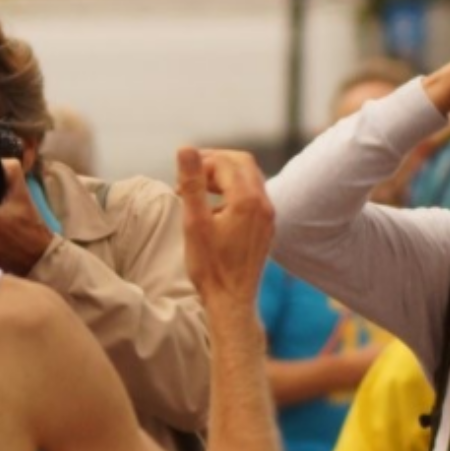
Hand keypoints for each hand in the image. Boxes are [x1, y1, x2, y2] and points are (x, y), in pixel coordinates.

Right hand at [175, 146, 273, 310]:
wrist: (232, 301)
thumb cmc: (210, 267)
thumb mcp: (194, 223)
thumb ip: (192, 183)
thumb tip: (186, 149)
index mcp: (247, 200)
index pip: (225, 161)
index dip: (201, 162)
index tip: (181, 180)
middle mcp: (264, 204)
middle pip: (242, 163)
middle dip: (215, 163)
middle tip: (190, 175)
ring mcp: (268, 216)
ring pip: (249, 178)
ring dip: (224, 176)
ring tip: (199, 191)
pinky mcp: (266, 226)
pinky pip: (253, 195)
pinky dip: (234, 191)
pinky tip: (215, 208)